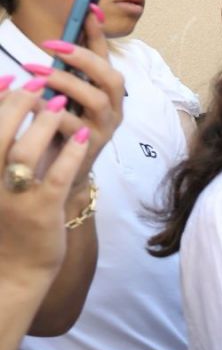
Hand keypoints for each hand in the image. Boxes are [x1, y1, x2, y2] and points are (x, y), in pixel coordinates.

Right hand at [0, 86, 93, 282]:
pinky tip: (84, 136)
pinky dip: (71, 153)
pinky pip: (56, 177)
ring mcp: (13, 197)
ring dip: (44, 123)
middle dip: (18, 104)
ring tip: (59, 105)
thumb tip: (11, 105)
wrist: (13, 269)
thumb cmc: (5, 219)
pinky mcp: (40, 211)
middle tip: (39, 86)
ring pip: (25, 151)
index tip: (11, 80)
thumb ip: (0, 150)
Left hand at [22, 9, 124, 172]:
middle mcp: (113, 107)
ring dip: (64, 82)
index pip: (107, 55)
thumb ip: (64, 68)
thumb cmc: (61, 127)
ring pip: (95, 99)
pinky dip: (50, 112)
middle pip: (111, 77)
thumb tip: (58, 36)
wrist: (61, 172)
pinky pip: (72, 125)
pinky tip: (31, 103)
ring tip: (35, 73)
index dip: (99, 32)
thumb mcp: (63, 93)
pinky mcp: (91, 146)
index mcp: (107, 91)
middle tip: (51, 46)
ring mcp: (105, 127)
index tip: (88, 8)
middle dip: (83, 57)